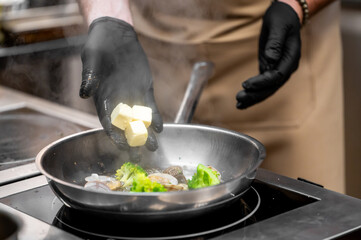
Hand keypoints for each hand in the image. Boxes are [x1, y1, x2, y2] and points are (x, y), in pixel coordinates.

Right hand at [80, 17, 162, 150]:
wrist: (115, 35)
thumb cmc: (98, 47)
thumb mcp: (91, 59)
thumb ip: (90, 76)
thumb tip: (84, 94)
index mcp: (102, 99)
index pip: (108, 122)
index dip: (114, 135)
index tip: (122, 145)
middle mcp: (118, 102)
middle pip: (126, 127)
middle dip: (132, 141)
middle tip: (140, 155)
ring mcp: (132, 97)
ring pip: (140, 120)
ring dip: (146, 133)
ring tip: (153, 146)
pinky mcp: (144, 90)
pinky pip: (150, 107)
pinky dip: (154, 118)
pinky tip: (159, 128)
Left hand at [236, 1, 300, 108]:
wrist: (284, 16)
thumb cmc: (282, 18)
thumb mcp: (278, 27)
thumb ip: (275, 43)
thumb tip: (270, 59)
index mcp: (291, 58)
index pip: (277, 76)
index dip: (262, 82)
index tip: (246, 84)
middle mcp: (286, 67)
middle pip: (272, 87)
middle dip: (255, 95)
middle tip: (239, 99)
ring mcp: (278, 70)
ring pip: (267, 89)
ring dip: (253, 98)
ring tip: (238, 105)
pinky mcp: (269, 69)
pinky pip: (262, 84)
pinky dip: (253, 92)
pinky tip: (243, 100)